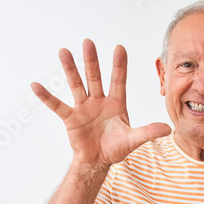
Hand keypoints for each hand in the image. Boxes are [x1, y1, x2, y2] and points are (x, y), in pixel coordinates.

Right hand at [31, 39, 170, 169]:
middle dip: (92, 61)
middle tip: (88, 42)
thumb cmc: (116, 148)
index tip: (119, 47)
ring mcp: (84, 108)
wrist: (98, 161)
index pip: (119, 80)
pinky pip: (57, 106)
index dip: (119, 65)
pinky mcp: (71, 118)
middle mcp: (99, 101)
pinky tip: (35, 85)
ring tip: (64, 52)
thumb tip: (168, 129)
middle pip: (95, 77)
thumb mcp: (133, 140)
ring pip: (77, 85)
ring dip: (70, 70)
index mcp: (117, 103)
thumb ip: (148, 132)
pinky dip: (47, 97)